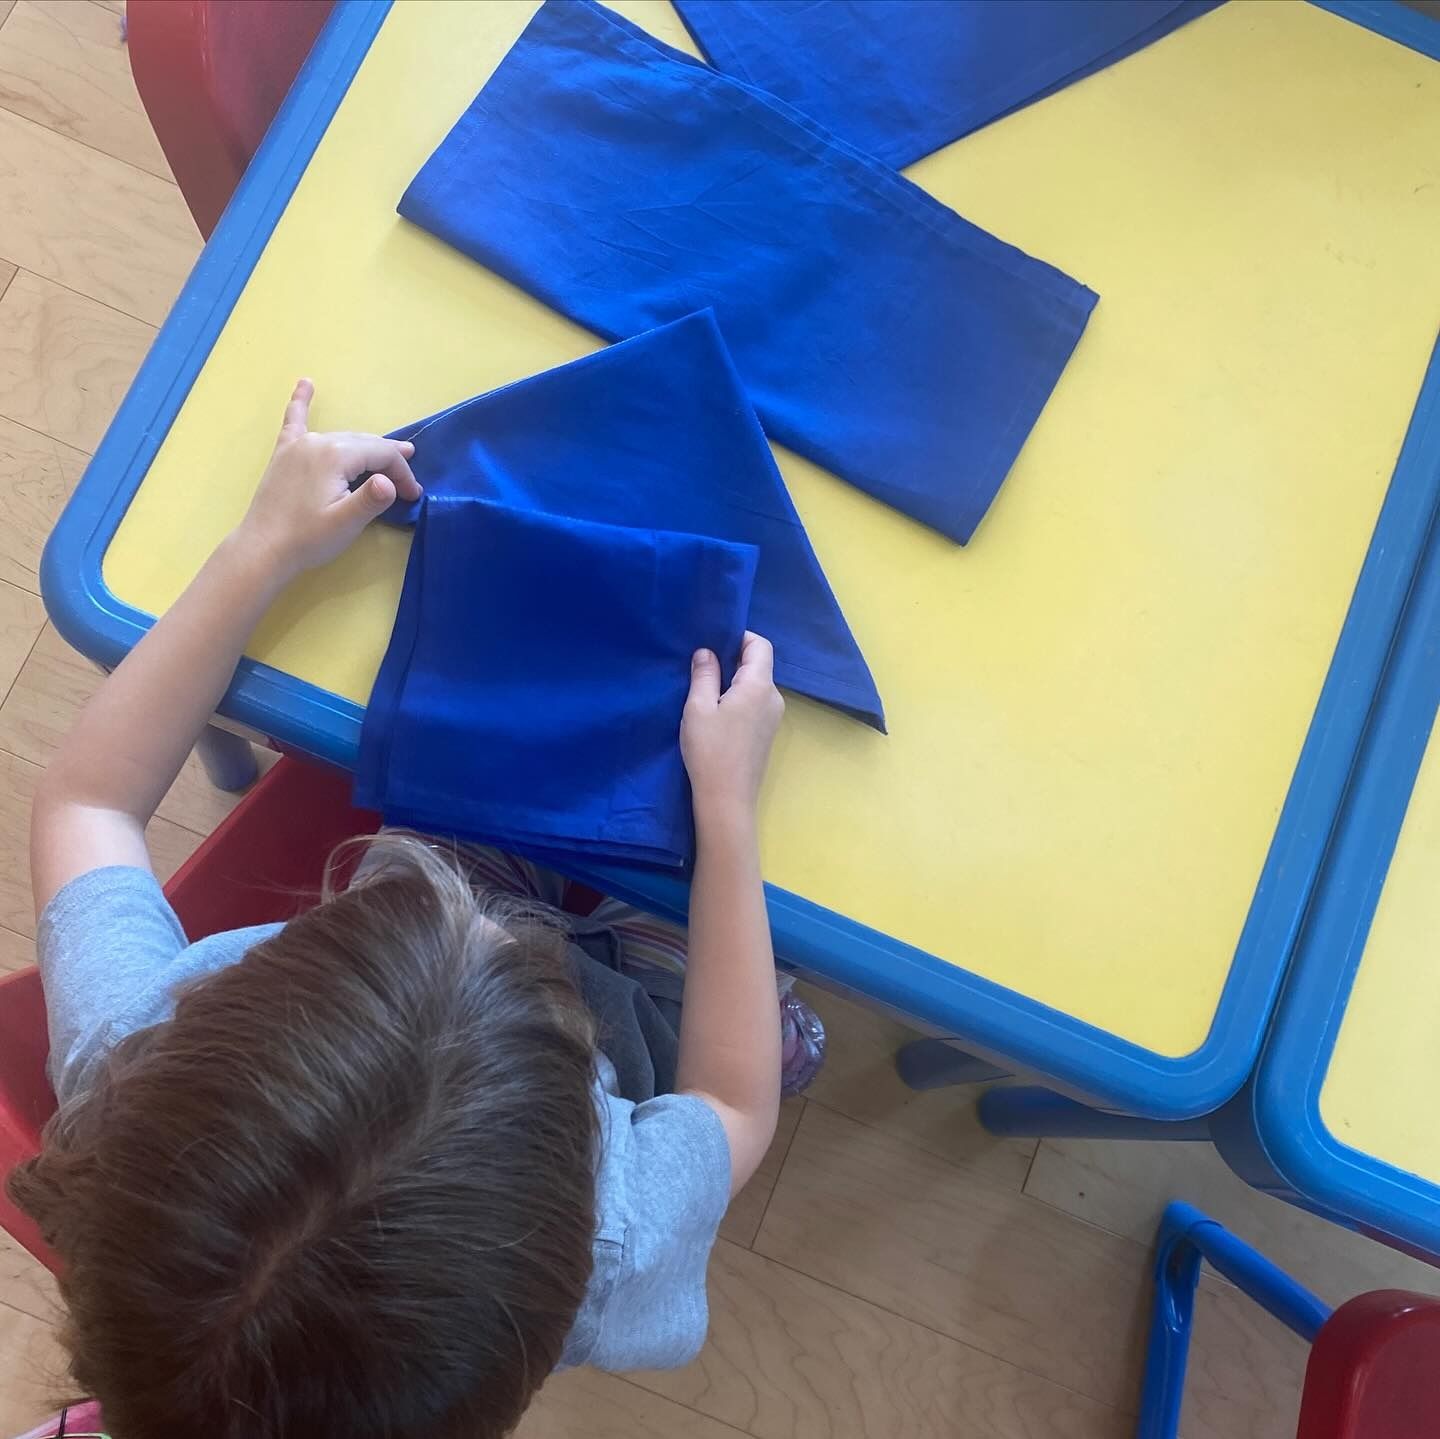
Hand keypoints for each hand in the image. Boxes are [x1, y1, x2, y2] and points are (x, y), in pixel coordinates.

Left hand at [233, 379, 421, 581]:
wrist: (263, 549)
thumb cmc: (307, 539)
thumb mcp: (346, 523)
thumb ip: (371, 500)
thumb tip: (390, 482)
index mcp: (334, 455)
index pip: (381, 455)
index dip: (402, 474)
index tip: (412, 496)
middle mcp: (317, 441)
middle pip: (365, 444)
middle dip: (390, 461)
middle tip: (408, 485)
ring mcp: (298, 446)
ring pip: (343, 438)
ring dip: (367, 446)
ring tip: (390, 454)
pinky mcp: (284, 455)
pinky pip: (295, 421)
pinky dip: (300, 402)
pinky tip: (306, 383)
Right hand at [681, 632, 784, 827]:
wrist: (727, 799)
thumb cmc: (710, 750)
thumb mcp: (698, 708)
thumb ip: (704, 674)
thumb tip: (707, 652)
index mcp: (760, 686)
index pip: (760, 645)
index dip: (739, 637)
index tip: (713, 643)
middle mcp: (774, 698)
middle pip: (759, 665)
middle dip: (733, 660)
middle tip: (702, 667)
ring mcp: (773, 718)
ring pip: (756, 686)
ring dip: (734, 682)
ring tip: (706, 691)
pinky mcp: (767, 733)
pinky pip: (755, 704)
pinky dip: (738, 699)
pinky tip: (717, 713)